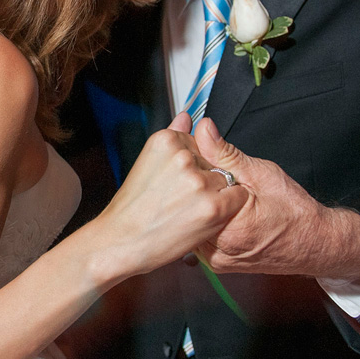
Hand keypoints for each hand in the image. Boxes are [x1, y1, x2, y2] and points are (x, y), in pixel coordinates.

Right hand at [92, 114, 249, 284]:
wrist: (121, 241)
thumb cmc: (132, 207)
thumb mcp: (147, 162)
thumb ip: (174, 136)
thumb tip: (187, 117)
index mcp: (167, 141)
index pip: (202, 142)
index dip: (195, 164)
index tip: (180, 180)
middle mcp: (184, 156)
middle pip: (215, 160)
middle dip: (206, 178)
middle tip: (180, 199)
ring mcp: (199, 181)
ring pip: (227, 179)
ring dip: (216, 194)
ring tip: (187, 209)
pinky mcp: (214, 206)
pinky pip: (238, 198)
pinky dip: (227, 209)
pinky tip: (202, 216)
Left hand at [192, 118, 359, 278]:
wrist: (315, 243)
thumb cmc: (295, 212)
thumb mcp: (261, 173)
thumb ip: (226, 153)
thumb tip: (204, 130)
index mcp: (227, 229)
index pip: (187, 194)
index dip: (189, 172)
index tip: (197, 159)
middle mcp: (217, 250)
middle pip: (185, 211)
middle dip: (190, 188)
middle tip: (209, 176)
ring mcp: (215, 259)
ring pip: (190, 224)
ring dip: (195, 205)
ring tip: (214, 192)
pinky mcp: (216, 262)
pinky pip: (199, 236)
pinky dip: (202, 220)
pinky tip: (214, 209)